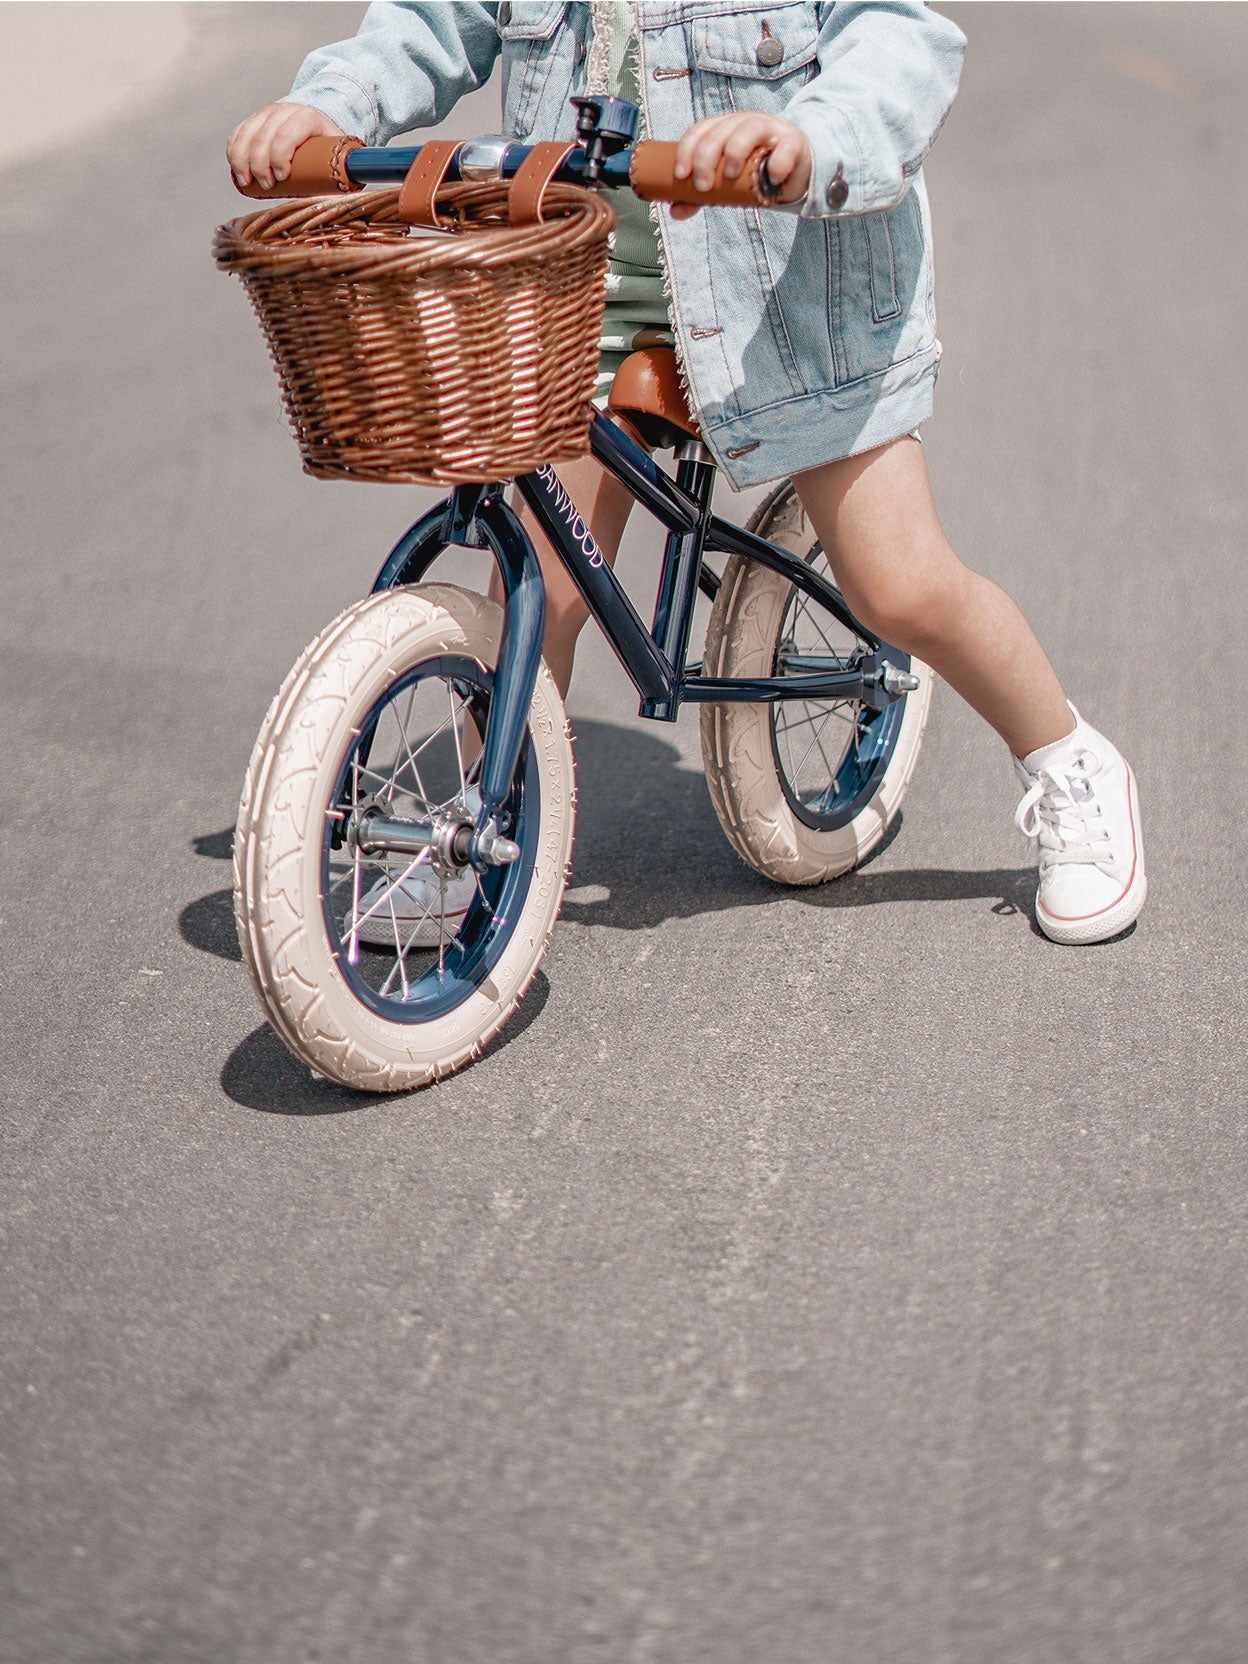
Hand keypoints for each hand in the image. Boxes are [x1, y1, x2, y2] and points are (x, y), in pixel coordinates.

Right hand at [227, 103, 345, 189]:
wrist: (319, 121)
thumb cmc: (329, 146)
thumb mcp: (339, 154)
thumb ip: (342, 172)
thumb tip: (347, 200)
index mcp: (307, 117)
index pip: (287, 134)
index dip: (279, 156)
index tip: (281, 178)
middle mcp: (284, 111)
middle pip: (263, 137)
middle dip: (260, 165)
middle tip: (267, 187)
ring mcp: (266, 114)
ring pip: (246, 135)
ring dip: (242, 162)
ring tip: (248, 183)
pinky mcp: (254, 121)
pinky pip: (237, 135)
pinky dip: (234, 154)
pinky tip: (238, 172)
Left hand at [670, 112, 811, 219]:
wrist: (794, 170)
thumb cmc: (752, 173)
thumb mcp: (724, 184)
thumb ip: (700, 196)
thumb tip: (675, 212)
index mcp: (724, 128)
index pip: (700, 130)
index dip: (687, 150)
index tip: (680, 175)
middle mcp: (744, 122)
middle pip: (719, 132)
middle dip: (705, 158)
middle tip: (703, 187)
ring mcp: (769, 129)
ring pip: (748, 128)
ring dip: (735, 151)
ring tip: (731, 176)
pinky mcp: (793, 142)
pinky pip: (785, 148)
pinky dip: (777, 164)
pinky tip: (771, 179)